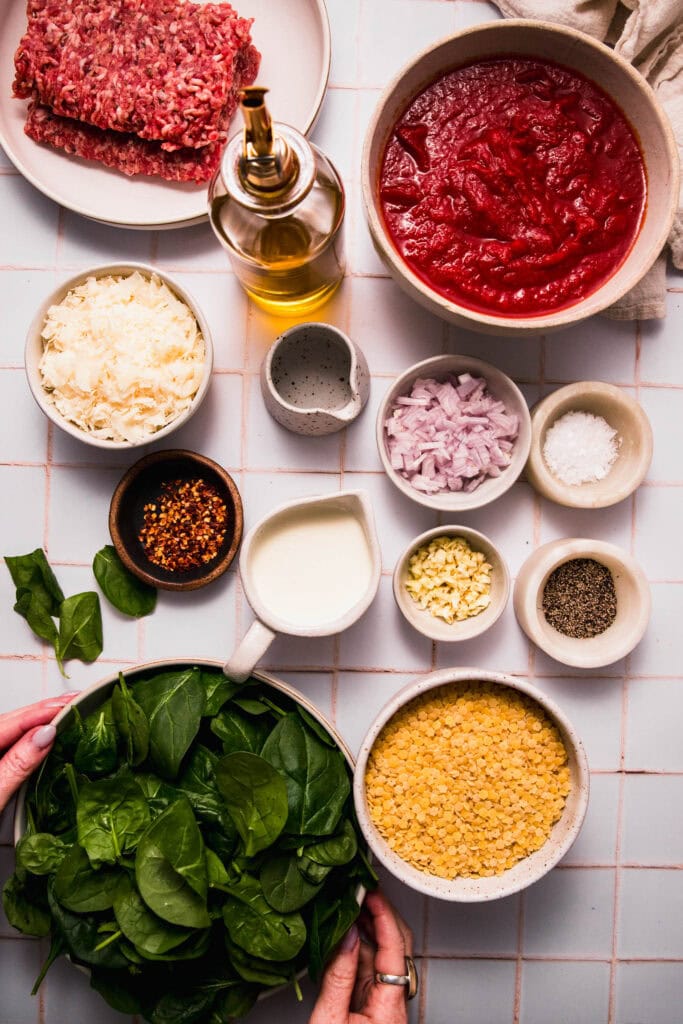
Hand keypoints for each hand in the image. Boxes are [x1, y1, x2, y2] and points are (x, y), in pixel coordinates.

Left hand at [0, 694, 78, 813]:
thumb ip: (17, 764)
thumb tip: (45, 734)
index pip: (10, 722)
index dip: (42, 710)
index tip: (70, 703)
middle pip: (9, 722)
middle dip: (43, 711)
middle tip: (75, 702)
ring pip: (8, 734)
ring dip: (37, 724)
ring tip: (64, 714)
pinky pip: (7, 750)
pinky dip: (27, 742)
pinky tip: (42, 738)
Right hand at [309, 890, 414, 1023]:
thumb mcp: (330, 1019)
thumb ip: (338, 978)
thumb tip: (346, 937)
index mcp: (390, 1006)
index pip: (395, 948)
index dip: (384, 914)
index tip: (371, 893)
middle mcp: (393, 1002)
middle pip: (396, 946)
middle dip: (380, 914)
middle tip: (362, 891)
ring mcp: (383, 1003)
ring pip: (380, 955)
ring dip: (366, 929)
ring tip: (349, 907)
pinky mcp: (371, 1006)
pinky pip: (367, 968)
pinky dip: (356, 948)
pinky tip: (343, 936)